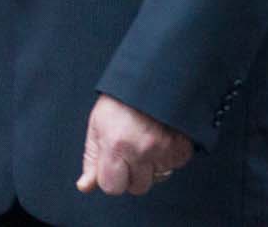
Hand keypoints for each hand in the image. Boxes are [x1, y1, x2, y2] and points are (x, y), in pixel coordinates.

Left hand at [76, 94, 191, 194]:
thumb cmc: (119, 102)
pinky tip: (160, 137)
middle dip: (132, 174)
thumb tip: (85, 186)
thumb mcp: (97, 126)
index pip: (112, 187)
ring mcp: (163, 150)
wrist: (150, 80)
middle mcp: (140, 151)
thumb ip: (92, 159)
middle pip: (137, 187)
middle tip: (130, 150)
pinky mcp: (182, 148)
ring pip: (157, 178)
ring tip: (145, 140)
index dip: (111, 177)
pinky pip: (174, 166)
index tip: (113, 162)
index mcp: (115, 146)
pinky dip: (168, 156)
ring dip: (152, 166)